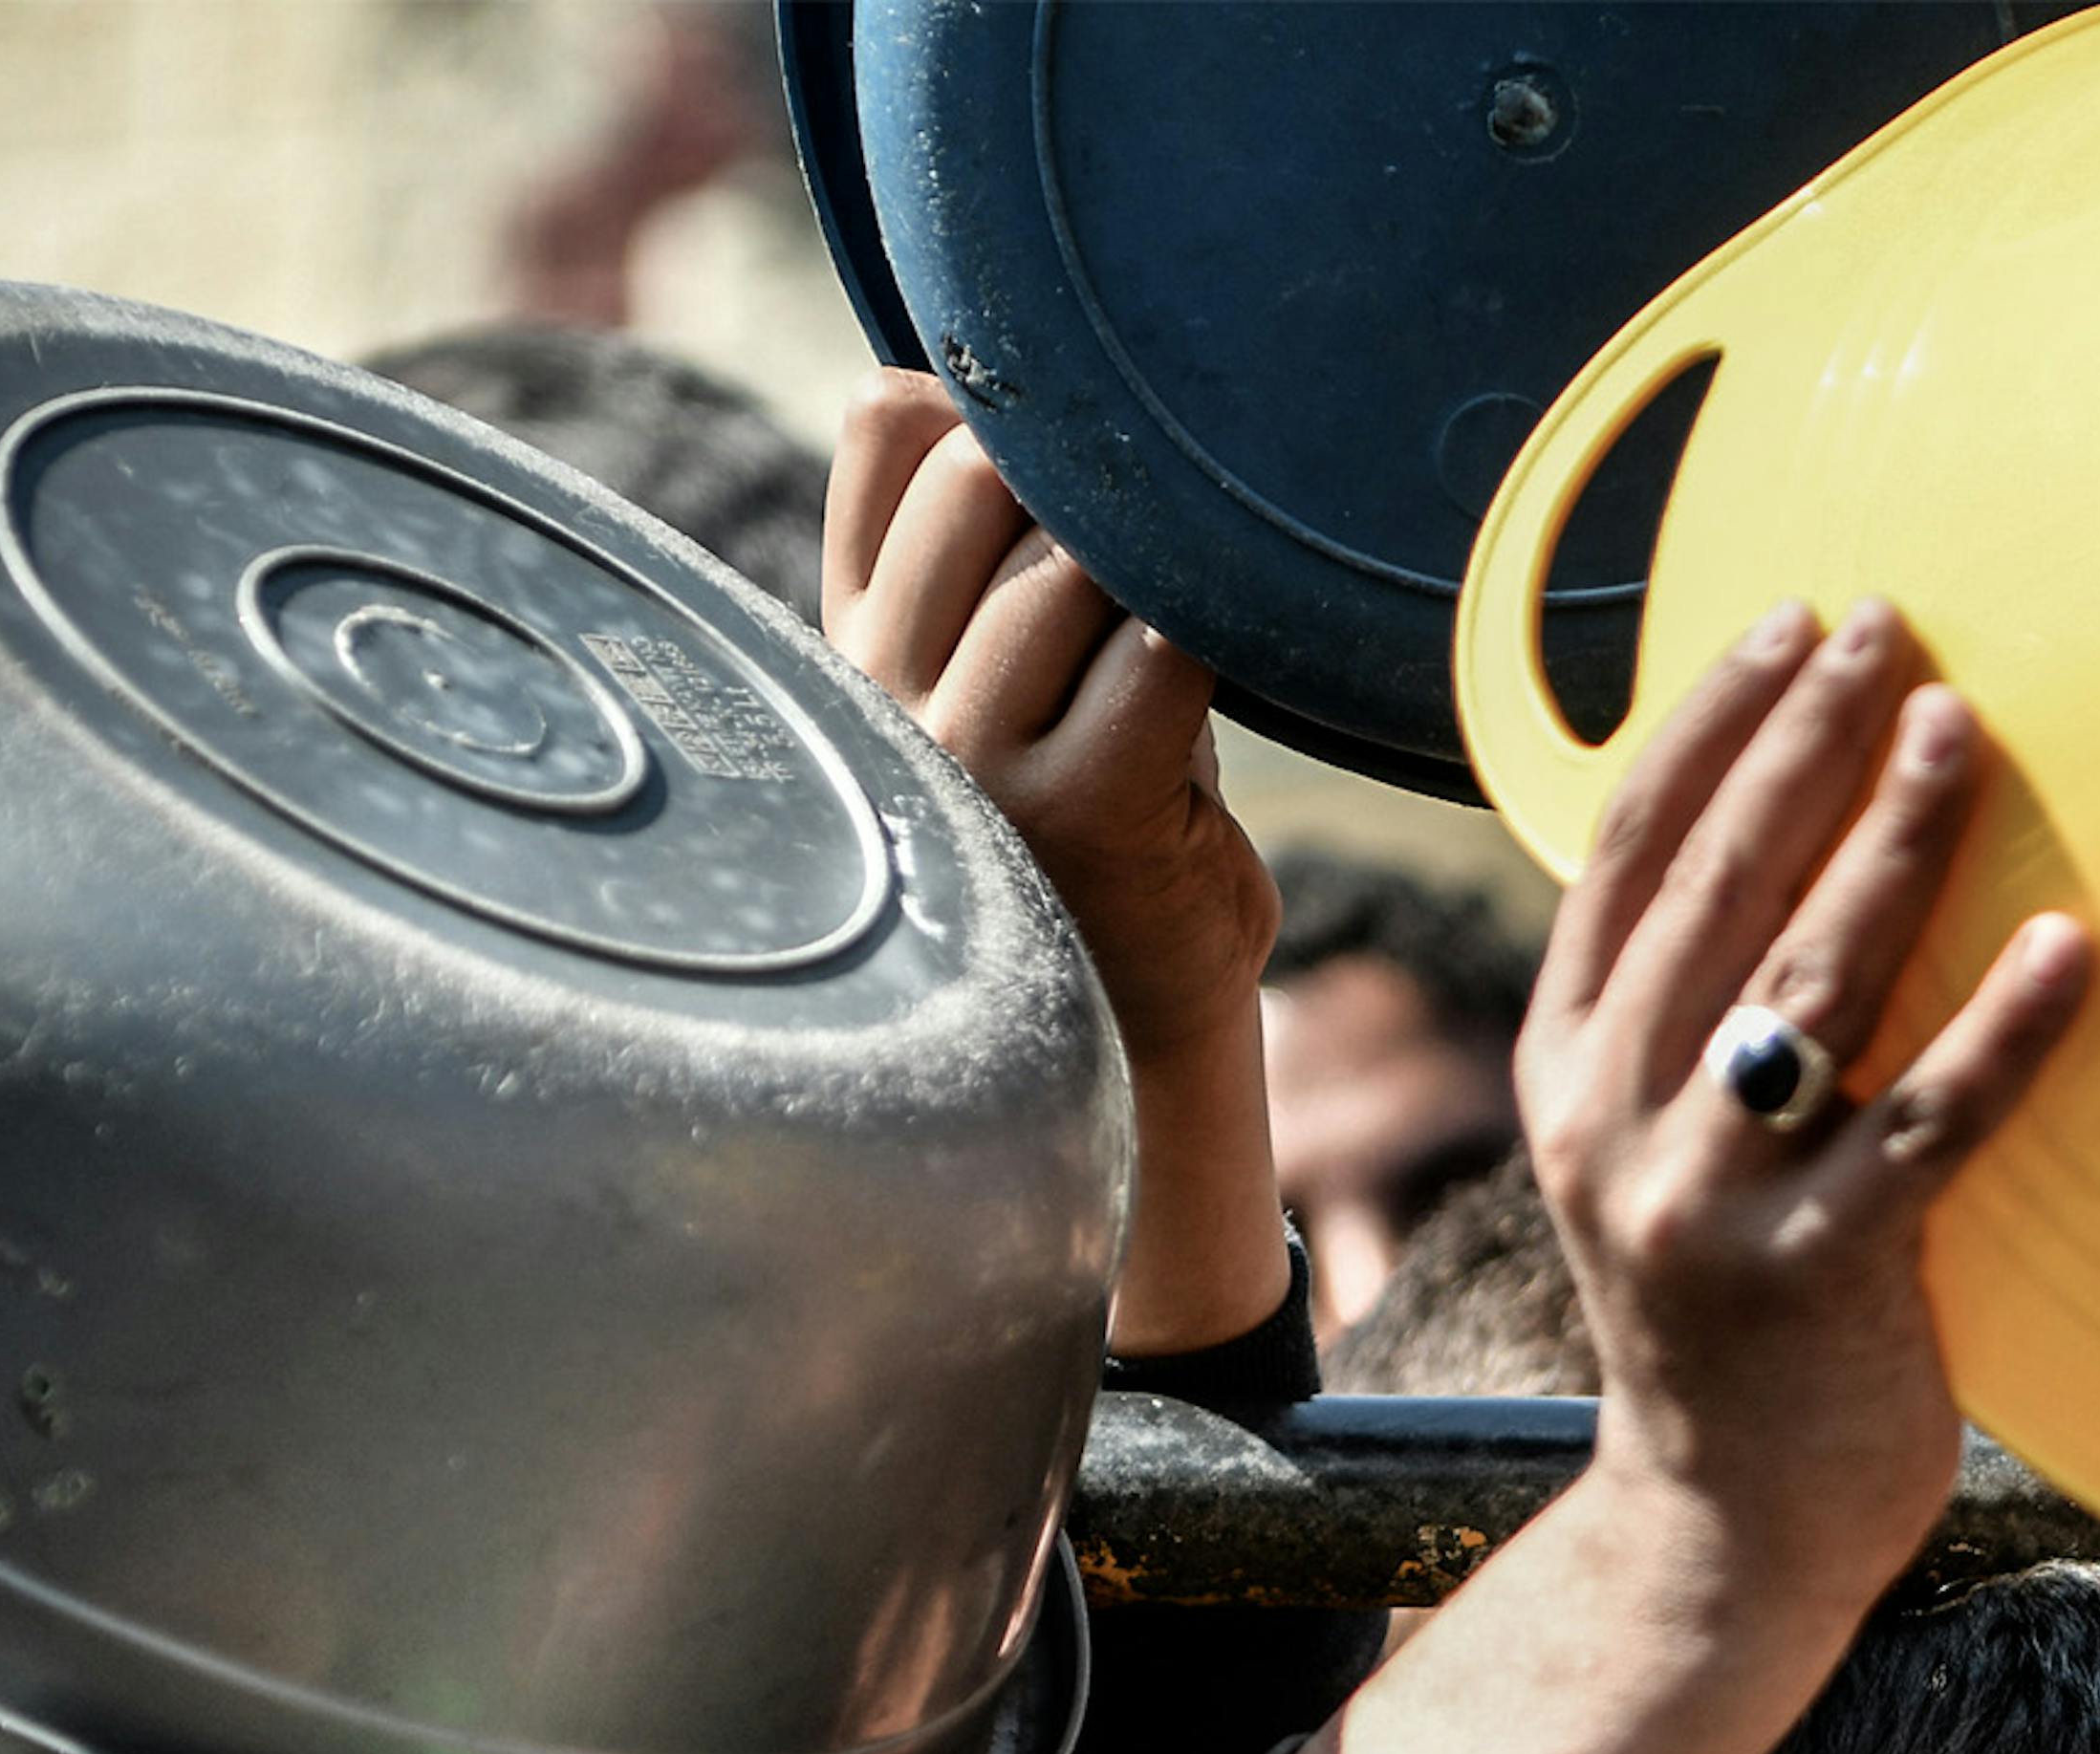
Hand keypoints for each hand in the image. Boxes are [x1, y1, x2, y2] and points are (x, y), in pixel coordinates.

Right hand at [825, 374, 1289, 1355]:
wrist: (1131, 1026)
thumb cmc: (1098, 825)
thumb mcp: (1012, 675)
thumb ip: (986, 551)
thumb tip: (982, 381)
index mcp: (854, 639)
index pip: (887, 429)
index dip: (991, 396)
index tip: (1078, 448)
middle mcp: (882, 693)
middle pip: (985, 469)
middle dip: (1094, 476)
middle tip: (1171, 532)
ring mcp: (967, 757)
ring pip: (1073, 556)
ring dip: (1162, 560)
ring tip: (1207, 602)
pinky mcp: (1078, 809)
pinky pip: (1160, 649)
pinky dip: (1216, 631)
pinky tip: (1245, 652)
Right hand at [1280, 603, 2090, 1753]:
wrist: (1720, 1535)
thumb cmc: (1734, 1317)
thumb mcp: (1662, 1153)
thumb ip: (1697, 1020)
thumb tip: (1808, 840)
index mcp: (1567, 1071)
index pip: (1625, 857)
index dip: (1708, 727)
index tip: (1792, 622)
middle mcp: (1616, 1126)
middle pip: (1712, 890)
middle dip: (1801, 741)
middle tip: (1891, 627)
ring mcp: (1710, 1207)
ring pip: (1804, 986)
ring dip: (1890, 843)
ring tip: (1964, 730)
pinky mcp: (1820, 1281)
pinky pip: (1926, 1129)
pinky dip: (2002, 1032)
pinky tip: (2072, 946)